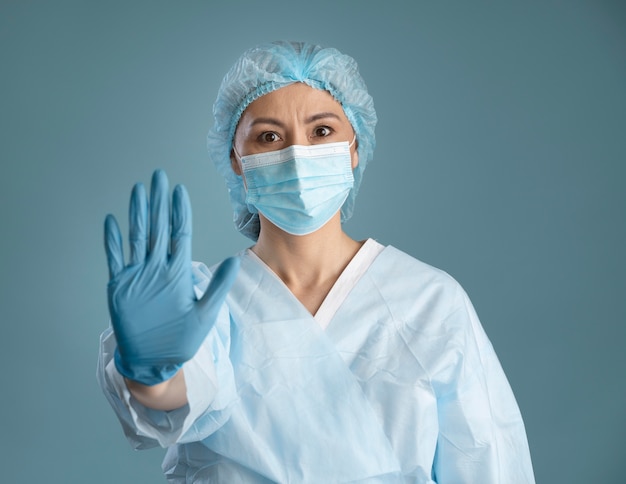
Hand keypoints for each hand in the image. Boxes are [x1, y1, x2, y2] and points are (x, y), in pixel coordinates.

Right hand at [104, 170, 238, 385]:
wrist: (156, 360)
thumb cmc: (182, 339)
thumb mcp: (206, 313)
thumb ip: (217, 286)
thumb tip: (236, 262)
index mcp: (178, 271)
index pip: (179, 234)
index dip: (179, 212)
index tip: (179, 190)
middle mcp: (158, 268)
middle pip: (158, 228)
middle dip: (158, 202)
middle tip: (158, 176)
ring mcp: (138, 275)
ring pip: (137, 237)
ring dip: (138, 214)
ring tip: (139, 190)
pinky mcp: (121, 286)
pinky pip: (116, 259)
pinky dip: (113, 241)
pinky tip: (112, 221)